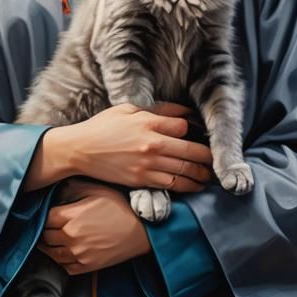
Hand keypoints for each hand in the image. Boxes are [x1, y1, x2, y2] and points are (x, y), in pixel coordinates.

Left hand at [37, 182, 150, 274]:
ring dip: (49, 247)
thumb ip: (73, 188)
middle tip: (47, 226)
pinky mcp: (87, 266)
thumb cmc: (121, 207)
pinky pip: (65, 267)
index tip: (47, 213)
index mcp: (70, 217)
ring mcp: (78, 254)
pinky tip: (64, 252)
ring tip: (51, 240)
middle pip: (45, 237)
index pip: (45, 218)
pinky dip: (61, 260)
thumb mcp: (96, 190)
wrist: (141, 229)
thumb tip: (57, 190)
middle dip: (45, 231)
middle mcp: (70, 237)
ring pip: (52, 254)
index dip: (45, 214)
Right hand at [58, 102, 212, 192]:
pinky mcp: (142, 181)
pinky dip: (187, 187)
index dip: (193, 130)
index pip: (183, 127)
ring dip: (202, 175)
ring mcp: (148, 165)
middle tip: (217, 161)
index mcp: (148, 124)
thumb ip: (158, 110)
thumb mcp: (128, 109)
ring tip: (210, 177)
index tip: (199, 134)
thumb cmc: (102, 127)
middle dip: (208, 158)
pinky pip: (171, 186)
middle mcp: (152, 145)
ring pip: (185, 171)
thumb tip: (182, 113)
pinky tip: (194, 186)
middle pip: (191, 152)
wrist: (79, 151)